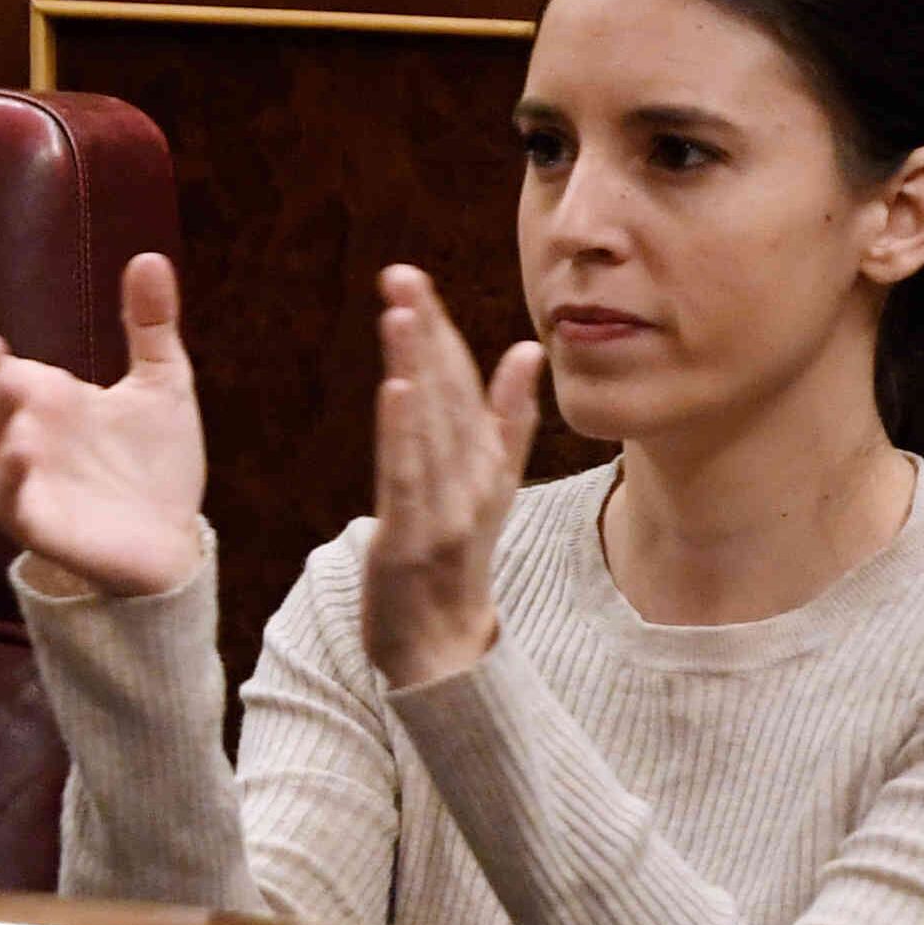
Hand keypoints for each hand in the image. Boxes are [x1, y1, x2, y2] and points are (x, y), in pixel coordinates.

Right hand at [0, 252, 207, 598]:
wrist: (179, 540)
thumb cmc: (157, 464)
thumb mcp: (163, 383)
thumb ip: (150, 324)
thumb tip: (151, 256)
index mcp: (36, 401)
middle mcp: (17, 439)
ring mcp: (23, 484)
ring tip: (9, 384)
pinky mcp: (39, 528)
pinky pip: (5, 505)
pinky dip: (6, 479)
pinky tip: (22, 450)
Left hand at [356, 266, 542, 688]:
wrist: (442, 651)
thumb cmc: (457, 559)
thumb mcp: (489, 487)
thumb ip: (509, 419)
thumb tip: (526, 350)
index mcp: (488, 463)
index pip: (465, 385)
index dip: (440, 330)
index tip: (413, 278)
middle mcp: (473, 481)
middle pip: (450, 396)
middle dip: (427, 332)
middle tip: (402, 274)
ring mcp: (445, 511)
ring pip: (432, 428)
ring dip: (418, 365)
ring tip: (402, 312)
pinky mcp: (413, 542)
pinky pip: (410, 480)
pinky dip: (405, 433)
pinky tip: (397, 388)